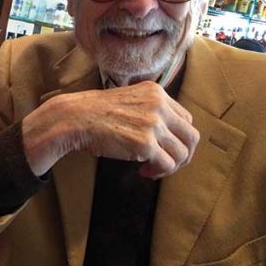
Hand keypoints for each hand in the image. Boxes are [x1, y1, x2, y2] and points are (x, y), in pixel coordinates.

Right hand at [21, 81, 198, 178]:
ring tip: (152, 169)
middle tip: (166, 164)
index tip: (164, 147)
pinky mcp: (145, 144)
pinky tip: (144, 172)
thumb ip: (149, 109)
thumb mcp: (128, 100)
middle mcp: (159, 106)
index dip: (178, 137)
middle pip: (190, 137)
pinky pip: (167, 165)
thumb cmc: (95, 113)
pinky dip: (159, 173)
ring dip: (170, 166)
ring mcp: (153, 125)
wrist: (75, 118)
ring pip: (182, 153)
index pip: (185, 119)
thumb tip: (165, 134)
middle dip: (182, 155)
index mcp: (156, 92)